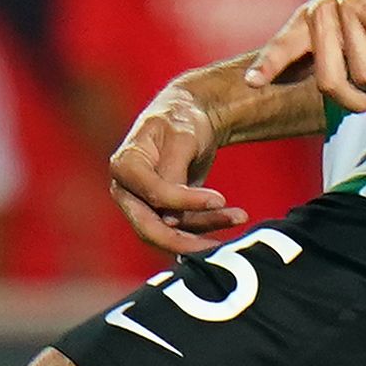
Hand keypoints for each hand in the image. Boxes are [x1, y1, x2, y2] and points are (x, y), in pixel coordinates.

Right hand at [108, 80, 244, 257]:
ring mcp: (142, 204)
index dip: (183, 201)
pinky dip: (208, 224)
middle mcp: (127, 190)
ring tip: (240, 216)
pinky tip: (234, 216)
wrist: (187, 118)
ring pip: (170, 231)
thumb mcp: (181, 139)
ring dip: (206, 229)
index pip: (152, 194)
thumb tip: (170, 219)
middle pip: (149, 228)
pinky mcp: (162, 212)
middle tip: (217, 246)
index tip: (219, 199)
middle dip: (185, 241)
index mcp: (125, 165)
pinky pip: (183, 227)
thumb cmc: (180, 120)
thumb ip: (173, 174)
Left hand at [243, 0, 365, 115]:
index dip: (268, 65)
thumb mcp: (353, 20)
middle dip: (355, 101)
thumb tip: (326, 86)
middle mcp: (328, 12)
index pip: (285, 45)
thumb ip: (334, 48)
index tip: (252, 83)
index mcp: (314, 15)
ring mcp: (353, 12)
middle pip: (330, 81)